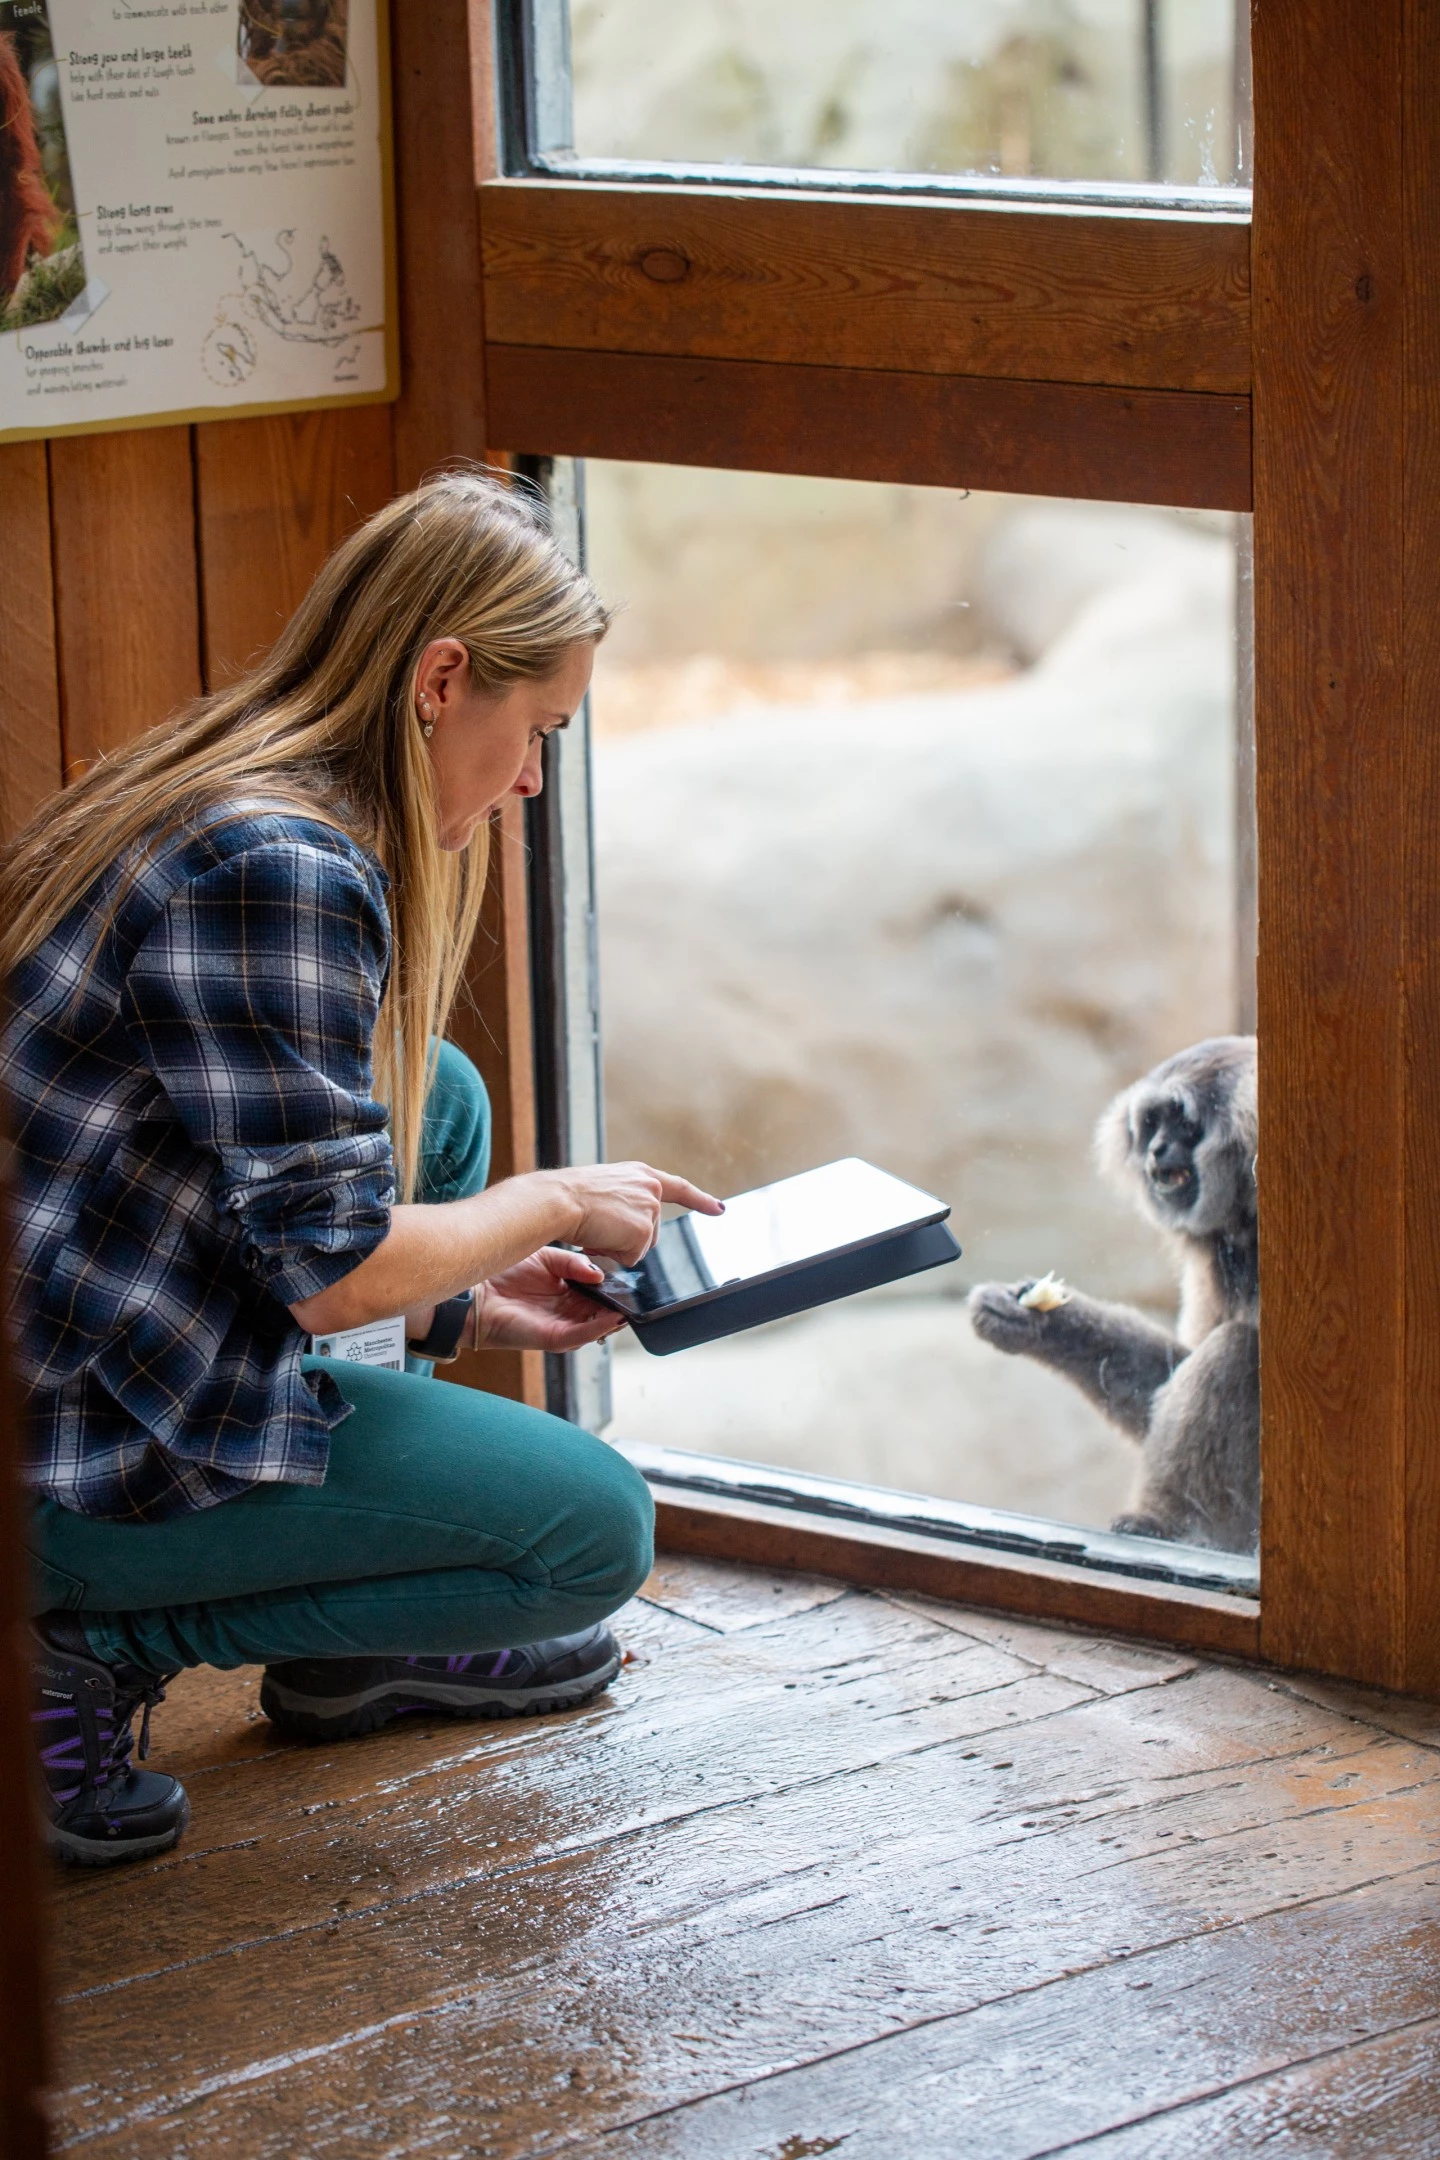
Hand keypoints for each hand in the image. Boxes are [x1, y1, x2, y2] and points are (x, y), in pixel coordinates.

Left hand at [474, 1248, 629, 1352]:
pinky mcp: (553, 1338)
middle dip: (620, 1301)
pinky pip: (582, 1335)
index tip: (631, 1274)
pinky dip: (599, 1328)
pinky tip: (613, 1317)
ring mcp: (563, 1326)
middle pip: (604, 1309)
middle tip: (637, 1290)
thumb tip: (599, 1274)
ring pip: (598, 1326)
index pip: (601, 1291)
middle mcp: (570, 1311)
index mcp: (570, 1291)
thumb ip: (575, 1264)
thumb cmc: (507, 1273)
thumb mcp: (548, 1259)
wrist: (477, 1290)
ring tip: (630, 1303)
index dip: (616, 1284)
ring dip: (615, 1316)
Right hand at [540, 1160, 721, 1267]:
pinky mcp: (644, 1231)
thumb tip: (627, 1232)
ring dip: (618, 1246)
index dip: (700, 1200)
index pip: (679, 1188)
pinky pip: (631, 1258)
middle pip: (651, 1230)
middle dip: (627, 1237)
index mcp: (641, 1174)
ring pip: (641, 1246)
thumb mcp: (604, 1189)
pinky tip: (600, 1237)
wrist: (558, 1200)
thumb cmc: (569, 1196)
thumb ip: (625, 1201)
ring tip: (597, 1228)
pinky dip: (614, 1255)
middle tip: (600, 1225)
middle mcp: (652, 1188)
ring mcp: (651, 1209)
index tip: (719, 1208)